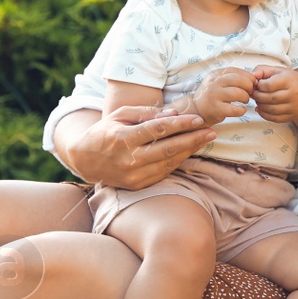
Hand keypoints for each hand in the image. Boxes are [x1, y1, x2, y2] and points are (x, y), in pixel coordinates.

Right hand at [55, 106, 214, 190]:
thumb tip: (173, 113)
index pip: (157, 130)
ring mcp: (133, 175)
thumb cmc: (106, 132)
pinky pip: (163, 172)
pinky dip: (178, 161)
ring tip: (205, 140)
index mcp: (122, 138)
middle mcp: (128, 159)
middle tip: (211, 132)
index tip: (198, 119)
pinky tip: (189, 151)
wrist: (85, 159)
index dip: (180, 124)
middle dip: (192, 139)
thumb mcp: (120, 115)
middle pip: (167, 149)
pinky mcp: (137, 185)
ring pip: (168, 163)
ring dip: (189, 151)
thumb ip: (146, 112)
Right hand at [183, 68, 255, 124]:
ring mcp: (213, 96)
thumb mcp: (218, 82)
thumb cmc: (213, 96)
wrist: (197, 110)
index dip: (247, 76)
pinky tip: (242, 110)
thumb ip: (232, 78)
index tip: (252, 83)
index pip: (235, 71)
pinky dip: (241, 110)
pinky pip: (234, 109)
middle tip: (250, 92)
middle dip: (248, 85)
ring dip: (245, 97)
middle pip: (238, 80)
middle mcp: (213, 83)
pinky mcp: (215, 109)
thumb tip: (253, 79)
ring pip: (237, 93)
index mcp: (215, 74)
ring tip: (245, 100)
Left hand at [251, 66, 297, 123]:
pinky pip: (275, 118)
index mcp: (289, 80)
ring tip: (258, 100)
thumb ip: (263, 70)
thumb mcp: (277, 70)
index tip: (258, 85)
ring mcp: (294, 107)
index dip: (259, 86)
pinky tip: (261, 109)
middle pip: (270, 98)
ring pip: (272, 110)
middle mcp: (294, 94)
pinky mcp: (292, 116)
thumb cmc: (289, 80)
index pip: (269, 85)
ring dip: (260, 106)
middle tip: (254, 94)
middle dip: (258, 97)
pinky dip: (264, 115)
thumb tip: (253, 76)